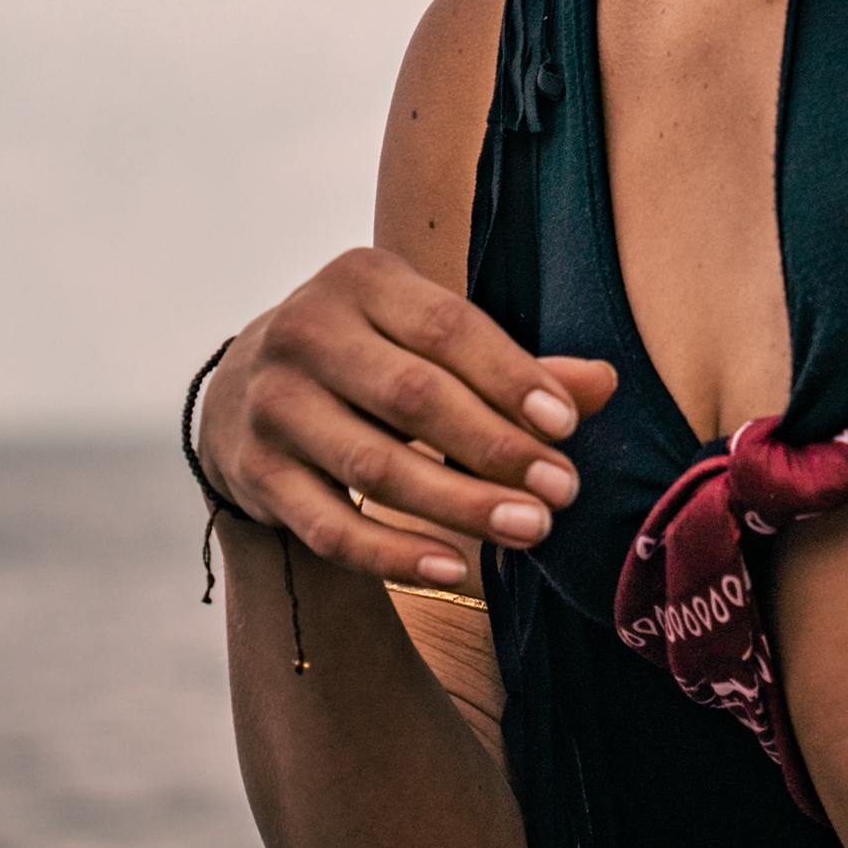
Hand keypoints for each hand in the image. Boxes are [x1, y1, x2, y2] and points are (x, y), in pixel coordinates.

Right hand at [201, 248, 619, 589]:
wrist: (242, 394)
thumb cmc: (369, 357)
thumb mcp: (426, 338)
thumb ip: (510, 365)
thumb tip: (604, 383)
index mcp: (360, 279)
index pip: (445, 327)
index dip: (510, 376)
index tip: (568, 425)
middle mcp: (305, 332)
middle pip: (411, 397)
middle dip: (495, 448)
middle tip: (562, 490)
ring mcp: (272, 405)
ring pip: (374, 467)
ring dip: (459, 505)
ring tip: (530, 529)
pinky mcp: (254, 473)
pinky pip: (330, 527)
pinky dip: (393, 554)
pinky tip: (453, 569)